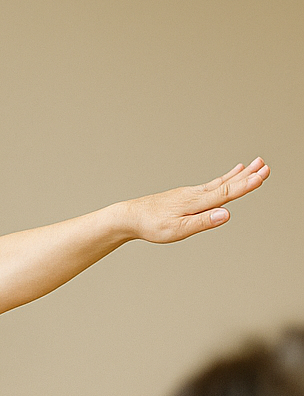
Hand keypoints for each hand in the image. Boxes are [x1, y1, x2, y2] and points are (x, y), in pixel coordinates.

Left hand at [122, 158, 268, 243]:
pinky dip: (224, 179)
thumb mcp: (178, 230)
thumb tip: (226, 214)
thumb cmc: (152, 226)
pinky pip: (211, 186)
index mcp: (197, 202)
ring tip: (253, 165)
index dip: (246, 185)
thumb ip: (203, 222)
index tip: (263, 175)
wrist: (130, 216)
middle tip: (266, 165)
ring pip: (220, 182)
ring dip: (238, 174)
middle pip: (227, 183)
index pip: (227, 192)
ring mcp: (191, 194)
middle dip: (248, 176)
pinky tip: (228, 176)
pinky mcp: (185, 196)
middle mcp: (196, 194)